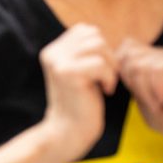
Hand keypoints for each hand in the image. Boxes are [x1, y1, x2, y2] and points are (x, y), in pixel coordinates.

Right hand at [39, 24, 117, 162]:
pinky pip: (100, 64)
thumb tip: (109, 35)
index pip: (85, 30)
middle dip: (108, 55)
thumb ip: (86, 52)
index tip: (101, 69)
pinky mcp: (68, 74)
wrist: (68, 132)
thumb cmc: (81, 104)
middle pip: (93, 34)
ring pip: (98, 45)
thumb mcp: (81, 72)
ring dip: (110, 66)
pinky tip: (105, 92)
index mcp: (52, 50)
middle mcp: (52, 52)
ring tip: (106, 83)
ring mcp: (58, 62)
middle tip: (107, 77)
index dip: (101, 47)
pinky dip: (109, 78)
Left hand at [118, 39, 162, 155]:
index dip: (126, 75)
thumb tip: (111, 56)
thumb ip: (128, 72)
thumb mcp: (140, 92)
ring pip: (139, 66)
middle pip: (128, 57)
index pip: (125, 49)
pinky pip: (155, 72)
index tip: (143, 94)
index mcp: (160, 57)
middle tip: (155, 100)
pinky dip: (157, 92)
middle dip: (134, 84)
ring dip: (146, 92)